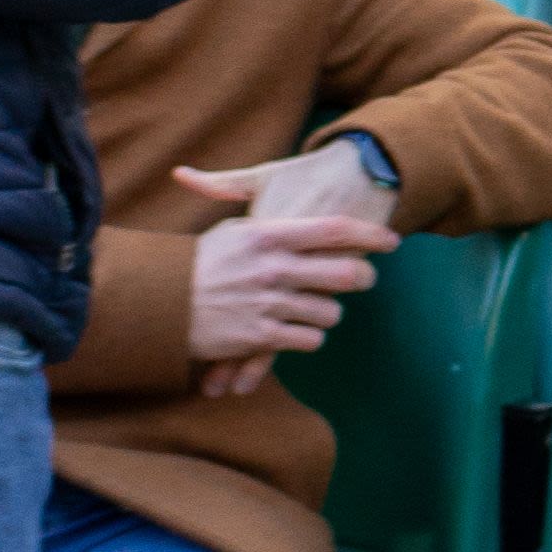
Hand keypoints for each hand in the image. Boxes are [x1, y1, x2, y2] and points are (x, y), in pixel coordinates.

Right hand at [175, 156, 398, 398]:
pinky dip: (310, 337)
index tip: (391, 240)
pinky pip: (309, 339)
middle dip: (361, 277)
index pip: (332, 230)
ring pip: (331, 311)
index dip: (368, 234)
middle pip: (344, 272)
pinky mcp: (261, 336)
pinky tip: (301, 330)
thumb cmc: (200, 263)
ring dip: (330, 311)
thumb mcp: (232, 230)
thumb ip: (268, 221)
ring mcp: (269, 303)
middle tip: (363, 277)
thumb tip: (300, 211)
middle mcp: (273, 267)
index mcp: (267, 234)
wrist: (160, 304)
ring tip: (321, 308)